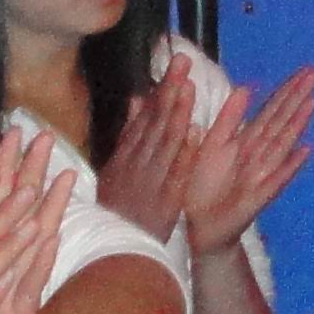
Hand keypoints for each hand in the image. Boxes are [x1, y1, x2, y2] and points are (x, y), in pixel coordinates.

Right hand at [94, 48, 207, 242]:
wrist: (116, 252)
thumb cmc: (119, 207)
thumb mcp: (116, 169)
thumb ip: (129, 134)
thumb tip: (136, 99)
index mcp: (125, 157)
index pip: (145, 119)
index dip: (161, 91)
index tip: (174, 66)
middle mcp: (137, 164)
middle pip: (156, 124)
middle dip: (170, 91)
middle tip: (183, 62)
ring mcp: (152, 181)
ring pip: (166, 143)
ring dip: (178, 115)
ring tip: (189, 87)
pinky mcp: (166, 200)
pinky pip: (177, 173)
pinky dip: (185, 153)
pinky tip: (197, 132)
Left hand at [176, 65, 313, 258]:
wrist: (196, 226)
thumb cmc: (203, 186)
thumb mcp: (211, 146)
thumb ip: (228, 119)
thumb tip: (246, 87)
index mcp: (246, 141)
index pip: (272, 110)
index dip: (288, 90)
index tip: (306, 70)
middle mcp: (259, 154)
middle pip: (281, 121)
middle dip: (298, 97)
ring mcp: (262, 174)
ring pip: (282, 144)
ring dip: (297, 124)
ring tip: (312, 102)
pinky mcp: (258, 197)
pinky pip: (276, 179)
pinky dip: (291, 165)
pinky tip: (305, 150)